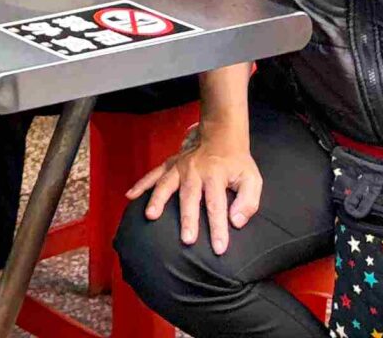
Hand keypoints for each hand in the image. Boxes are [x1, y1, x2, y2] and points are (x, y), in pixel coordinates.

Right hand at [131, 125, 260, 254]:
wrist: (221, 134)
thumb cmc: (237, 163)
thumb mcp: (252, 179)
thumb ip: (248, 202)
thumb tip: (236, 222)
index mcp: (216, 175)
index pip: (217, 205)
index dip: (218, 227)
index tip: (219, 248)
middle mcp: (195, 170)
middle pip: (191, 197)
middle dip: (188, 218)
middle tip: (187, 239)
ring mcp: (179, 166)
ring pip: (166, 184)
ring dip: (158, 200)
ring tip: (150, 216)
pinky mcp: (170, 164)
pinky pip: (153, 174)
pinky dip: (141, 184)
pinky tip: (130, 195)